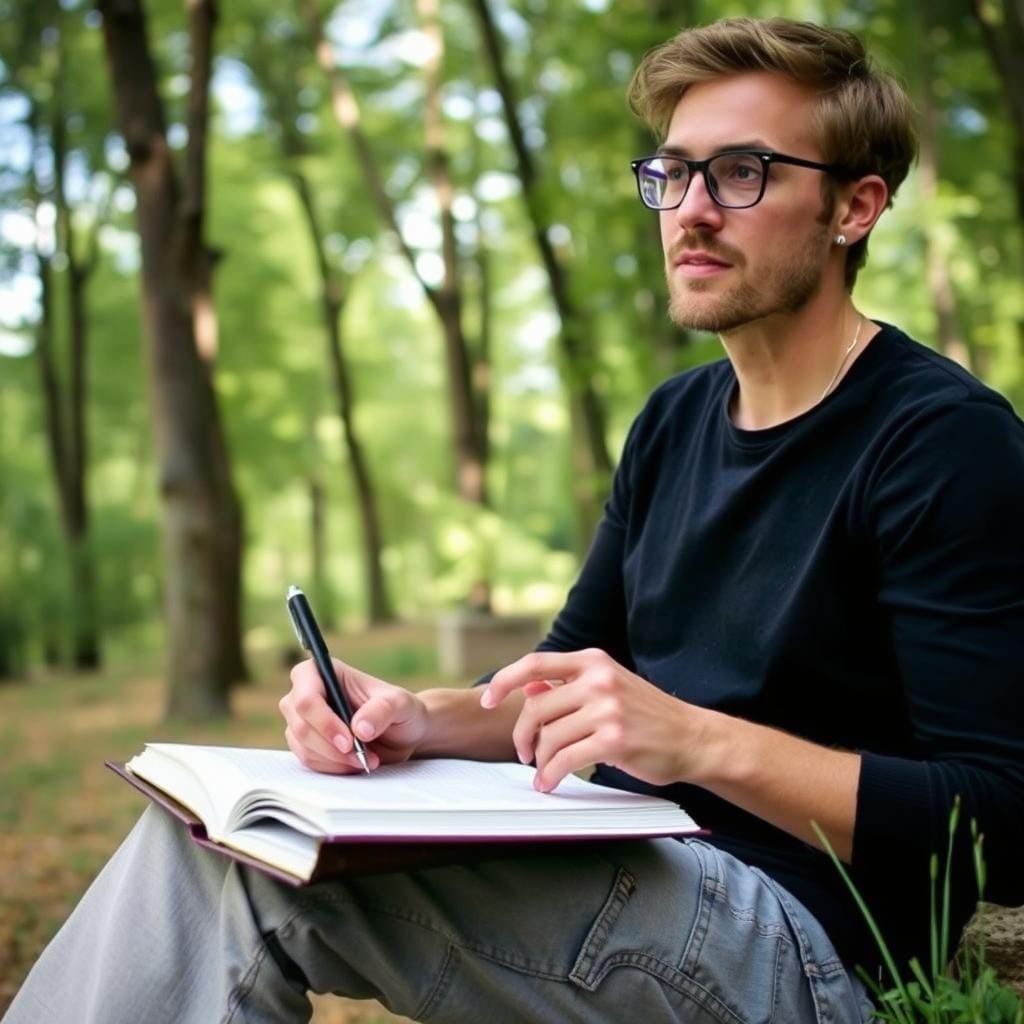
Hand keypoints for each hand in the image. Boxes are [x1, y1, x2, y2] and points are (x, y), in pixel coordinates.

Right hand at [280, 658, 428, 773]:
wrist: (403, 735)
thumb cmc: (400, 711)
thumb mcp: (401, 705)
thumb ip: (382, 710)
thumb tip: (359, 728)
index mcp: (325, 672)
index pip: (306, 697)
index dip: (324, 722)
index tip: (349, 742)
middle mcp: (307, 692)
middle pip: (301, 725)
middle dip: (332, 747)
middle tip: (361, 756)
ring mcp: (302, 719)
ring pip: (302, 746)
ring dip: (335, 760)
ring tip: (366, 759)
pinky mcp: (305, 743)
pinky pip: (308, 761)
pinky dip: (332, 767)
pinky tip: (355, 763)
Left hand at [481, 648, 696, 792]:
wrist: (692, 737)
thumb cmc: (646, 714)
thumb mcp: (608, 687)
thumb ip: (568, 685)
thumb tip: (528, 687)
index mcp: (593, 662)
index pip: (535, 663)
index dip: (504, 680)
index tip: (487, 699)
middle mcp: (599, 679)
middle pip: (536, 707)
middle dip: (522, 735)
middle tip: (524, 752)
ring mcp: (607, 709)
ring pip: (549, 737)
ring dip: (539, 760)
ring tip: (543, 771)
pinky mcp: (614, 740)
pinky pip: (565, 760)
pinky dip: (550, 775)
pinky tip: (549, 782)